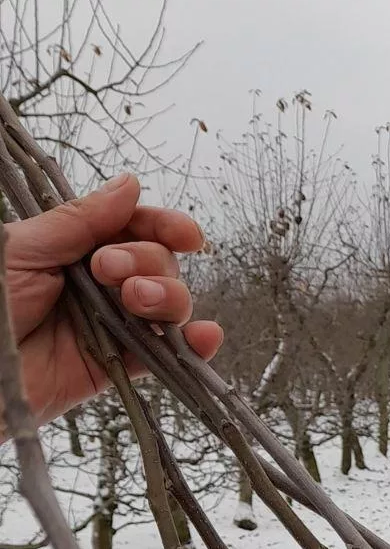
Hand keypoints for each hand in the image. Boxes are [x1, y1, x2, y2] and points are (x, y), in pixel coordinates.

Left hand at [3, 172, 221, 426]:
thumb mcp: (26, 249)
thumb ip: (81, 221)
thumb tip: (130, 183)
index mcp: (78, 250)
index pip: (135, 229)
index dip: (164, 227)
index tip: (184, 234)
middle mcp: (102, 285)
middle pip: (159, 263)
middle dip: (146, 261)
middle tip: (107, 271)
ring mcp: (115, 325)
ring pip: (170, 304)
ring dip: (167, 295)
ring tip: (136, 300)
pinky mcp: (121, 365)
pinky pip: (168, 354)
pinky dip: (194, 345)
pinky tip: (205, 335)